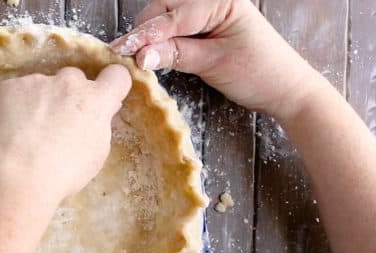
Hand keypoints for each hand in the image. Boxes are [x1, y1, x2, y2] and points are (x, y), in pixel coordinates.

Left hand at [0, 65, 130, 203]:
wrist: (17, 177)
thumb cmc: (62, 173)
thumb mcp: (95, 153)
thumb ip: (99, 124)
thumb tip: (99, 110)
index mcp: (95, 100)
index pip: (117, 75)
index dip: (111, 84)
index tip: (102, 96)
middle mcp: (68, 83)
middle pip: (74, 78)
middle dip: (69, 95)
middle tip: (56, 121)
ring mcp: (37, 82)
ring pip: (42, 85)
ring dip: (40, 100)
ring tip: (27, 130)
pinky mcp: (9, 86)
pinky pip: (16, 91)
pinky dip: (15, 105)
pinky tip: (10, 128)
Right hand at [110, 0, 322, 120]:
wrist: (285, 90)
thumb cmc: (260, 74)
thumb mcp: (214, 64)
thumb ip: (176, 54)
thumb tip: (141, 55)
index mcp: (222, 0)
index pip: (173, 16)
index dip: (145, 34)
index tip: (121, 50)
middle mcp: (214, 0)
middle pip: (164, 9)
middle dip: (146, 32)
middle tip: (130, 57)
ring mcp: (209, 13)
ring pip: (166, 18)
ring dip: (152, 37)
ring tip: (139, 58)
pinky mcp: (206, 28)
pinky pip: (175, 29)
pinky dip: (162, 42)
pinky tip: (153, 55)